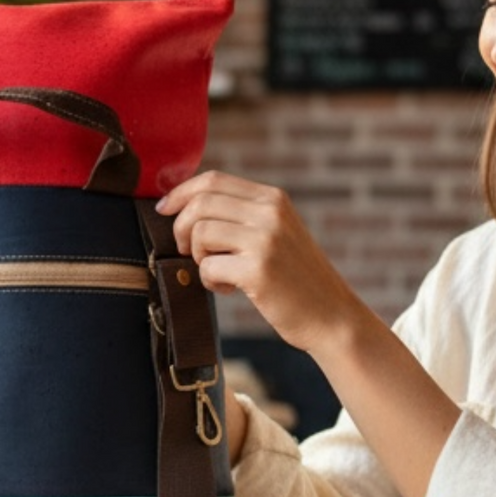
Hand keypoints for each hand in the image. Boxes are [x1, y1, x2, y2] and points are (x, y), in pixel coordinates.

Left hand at [157, 171, 365, 358]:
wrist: (331, 316)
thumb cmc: (296, 279)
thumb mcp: (277, 233)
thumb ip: (243, 216)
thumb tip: (187, 207)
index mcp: (273, 199)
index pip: (213, 180)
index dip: (181, 193)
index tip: (164, 210)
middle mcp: (269, 213)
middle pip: (200, 203)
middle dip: (181, 229)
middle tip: (186, 252)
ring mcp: (264, 240)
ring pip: (200, 233)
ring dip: (197, 257)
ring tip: (219, 273)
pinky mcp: (258, 270)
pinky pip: (208, 267)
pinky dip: (210, 281)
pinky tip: (230, 288)